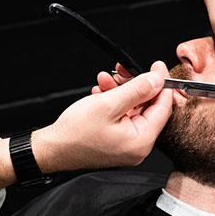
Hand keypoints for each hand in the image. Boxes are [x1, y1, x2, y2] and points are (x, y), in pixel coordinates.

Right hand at [33, 61, 171, 170]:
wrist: (51, 149)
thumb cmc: (74, 134)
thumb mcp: (108, 104)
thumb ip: (137, 90)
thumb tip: (157, 79)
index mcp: (141, 142)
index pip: (163, 108)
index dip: (161, 84)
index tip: (157, 67)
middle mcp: (138, 146)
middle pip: (147, 107)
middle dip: (134, 85)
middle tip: (123, 70)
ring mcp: (127, 144)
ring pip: (133, 108)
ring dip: (120, 90)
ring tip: (104, 80)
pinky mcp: (117, 140)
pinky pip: (122, 115)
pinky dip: (113, 101)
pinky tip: (101, 92)